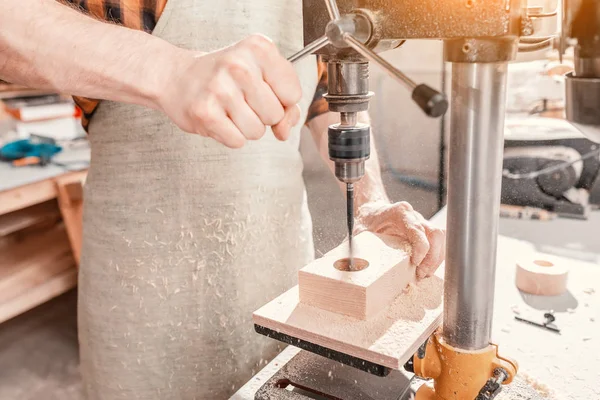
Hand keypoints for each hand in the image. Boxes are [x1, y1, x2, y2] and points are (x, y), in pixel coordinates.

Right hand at [158, 34, 301, 147]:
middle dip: (262, 115)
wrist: (177, 77)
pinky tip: (218, 118)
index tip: (264, 91)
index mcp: (259, 48)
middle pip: (275, 115)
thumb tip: (284, 131)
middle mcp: (239, 65)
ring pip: (257, 131)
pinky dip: (230, 136)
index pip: (293, 94)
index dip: (282, 101)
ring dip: (245, 127)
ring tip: (229, 108)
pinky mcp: (205, 112)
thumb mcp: (262, 76)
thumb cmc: (226, 78)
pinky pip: (237, 141)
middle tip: (241, 99)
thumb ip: (286, 104)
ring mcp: (220, 88)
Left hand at [355, 201, 444, 278]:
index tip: (415, 263)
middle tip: (421, 274)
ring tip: (423, 274)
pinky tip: (425, 269)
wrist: (370, 212)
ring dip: (435, 259)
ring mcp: (421, 222)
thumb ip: (361, 247)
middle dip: (432, 258)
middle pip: (435, 234)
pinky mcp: (425, 231)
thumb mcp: (360, 234)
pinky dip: (434, 258)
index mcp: (399, 213)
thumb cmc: (365, 223)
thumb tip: (356, 266)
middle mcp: (414, 215)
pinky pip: (438, 243)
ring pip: (440, 239)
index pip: (418, 230)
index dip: (421, 249)